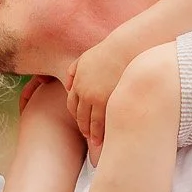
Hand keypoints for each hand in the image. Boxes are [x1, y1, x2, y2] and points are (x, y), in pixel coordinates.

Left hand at [65, 37, 135, 160]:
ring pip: (89, 121)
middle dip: (82, 126)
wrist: (124, 49)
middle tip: (87, 135)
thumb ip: (73, 70)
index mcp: (77, 82)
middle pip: (79, 114)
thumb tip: (67, 86)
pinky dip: (100, 131)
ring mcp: (94, 97)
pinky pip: (100, 121)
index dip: (76, 114)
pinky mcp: (106, 101)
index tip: (81, 122)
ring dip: (91, 133)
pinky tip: (104, 138)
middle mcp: (83, 91)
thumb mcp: (84, 57)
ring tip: (95, 141)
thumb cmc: (108, 52)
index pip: (72, 104)